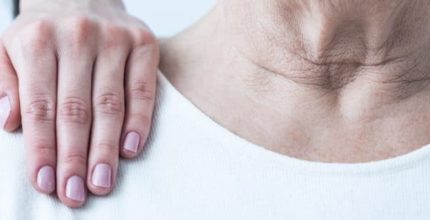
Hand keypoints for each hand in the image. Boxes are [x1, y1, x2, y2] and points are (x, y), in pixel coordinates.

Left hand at [0, 0, 158, 207]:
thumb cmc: (45, 32)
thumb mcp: (9, 48)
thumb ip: (4, 83)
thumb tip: (10, 123)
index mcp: (38, 39)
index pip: (39, 106)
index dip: (42, 148)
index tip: (46, 183)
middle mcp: (78, 36)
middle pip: (76, 109)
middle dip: (74, 157)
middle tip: (76, 192)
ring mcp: (115, 39)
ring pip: (110, 104)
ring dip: (105, 148)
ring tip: (102, 181)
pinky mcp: (143, 44)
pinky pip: (143, 89)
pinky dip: (139, 121)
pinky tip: (131, 149)